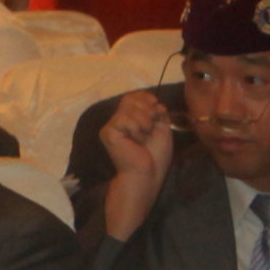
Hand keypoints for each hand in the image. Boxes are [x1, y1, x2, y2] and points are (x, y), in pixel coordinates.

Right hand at [99, 90, 176, 241]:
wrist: (148, 173)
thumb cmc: (155, 155)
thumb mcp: (161, 128)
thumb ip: (156, 111)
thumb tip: (154, 101)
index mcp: (129, 119)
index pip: (132, 96)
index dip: (145, 97)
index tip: (157, 107)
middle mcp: (117, 120)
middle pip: (131, 99)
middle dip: (148, 110)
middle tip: (151, 128)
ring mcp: (111, 126)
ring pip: (129, 108)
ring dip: (144, 121)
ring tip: (143, 137)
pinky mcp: (108, 132)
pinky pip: (125, 119)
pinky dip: (136, 127)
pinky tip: (135, 140)